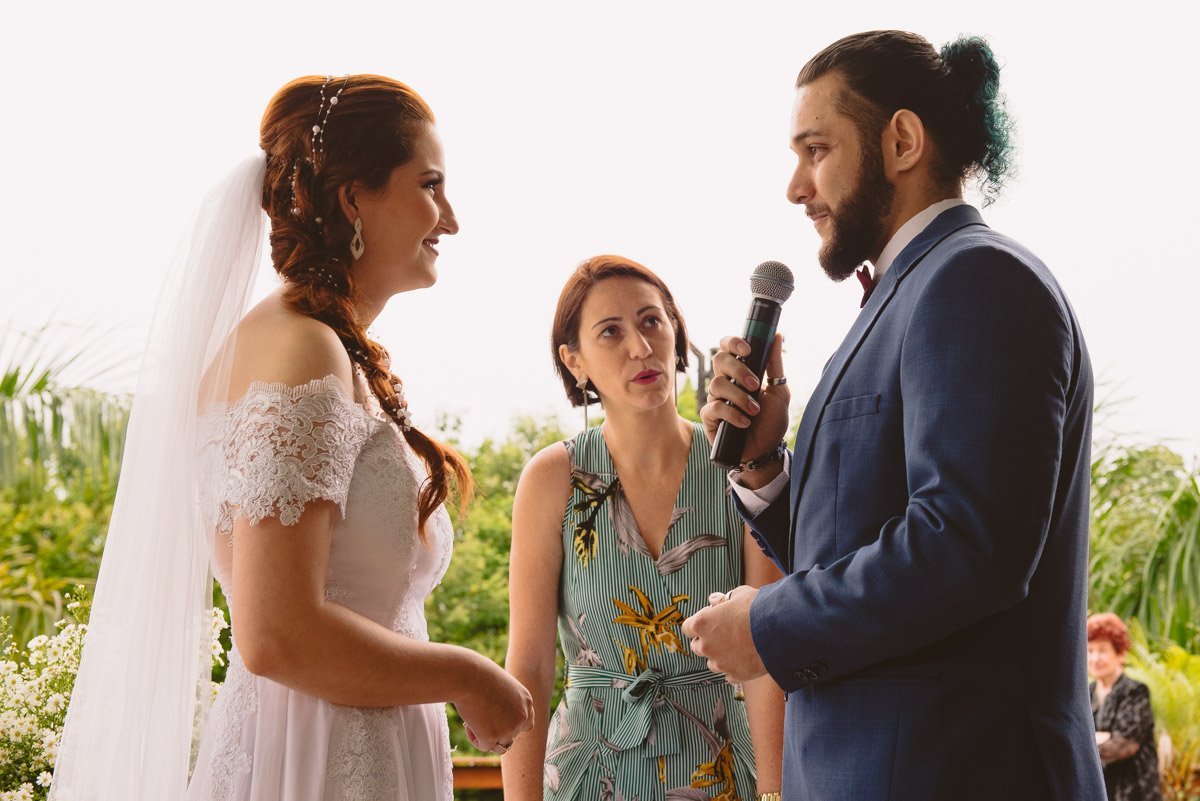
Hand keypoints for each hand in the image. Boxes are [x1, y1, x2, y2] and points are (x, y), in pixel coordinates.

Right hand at [454, 656, 534, 753]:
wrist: (467, 676)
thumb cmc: (479, 675)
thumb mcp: (500, 686)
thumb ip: (506, 703)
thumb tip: (499, 722)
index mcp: (526, 701)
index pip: (526, 723)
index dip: (510, 724)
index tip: (496, 721)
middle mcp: (522, 717)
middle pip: (512, 735)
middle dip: (497, 731)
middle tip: (480, 720)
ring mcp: (509, 729)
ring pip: (500, 745)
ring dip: (487, 737)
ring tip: (472, 722)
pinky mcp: (493, 737)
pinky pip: (484, 746)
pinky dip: (475, 738)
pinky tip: (467, 724)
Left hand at [681, 585, 766, 683]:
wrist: (779, 630)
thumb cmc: (757, 608)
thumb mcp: (738, 595)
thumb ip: (722, 599)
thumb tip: (714, 600)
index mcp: (702, 624)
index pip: (687, 628)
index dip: (697, 624)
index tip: (708, 621)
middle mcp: (706, 646)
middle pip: (697, 647)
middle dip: (706, 641)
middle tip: (724, 634)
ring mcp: (720, 663)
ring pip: (712, 663)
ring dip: (720, 656)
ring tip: (737, 647)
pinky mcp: (735, 675)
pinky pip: (729, 674)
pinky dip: (734, 668)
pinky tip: (745, 659)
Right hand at [700, 333, 789, 468]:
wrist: (766, 450)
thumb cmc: (772, 421)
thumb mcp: (779, 391)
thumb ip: (775, 365)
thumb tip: (778, 335)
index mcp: (740, 372)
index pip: (727, 347)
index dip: (733, 342)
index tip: (748, 349)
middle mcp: (725, 382)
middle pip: (719, 360)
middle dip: (738, 370)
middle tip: (754, 384)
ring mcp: (715, 399)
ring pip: (716, 384)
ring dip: (739, 397)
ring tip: (754, 411)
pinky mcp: (709, 418)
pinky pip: (714, 408)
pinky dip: (732, 414)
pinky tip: (745, 422)